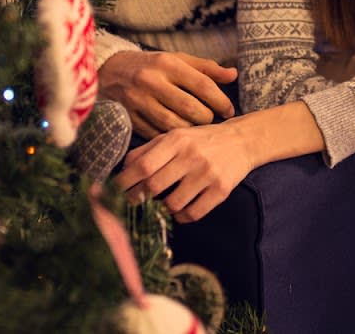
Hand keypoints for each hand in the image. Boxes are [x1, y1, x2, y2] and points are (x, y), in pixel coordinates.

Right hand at [97, 50, 236, 138]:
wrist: (109, 71)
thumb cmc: (152, 66)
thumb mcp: (178, 60)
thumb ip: (206, 68)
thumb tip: (233, 74)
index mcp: (167, 63)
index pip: (202, 84)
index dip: (220, 100)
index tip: (229, 110)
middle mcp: (152, 81)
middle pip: (189, 107)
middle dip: (206, 118)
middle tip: (213, 121)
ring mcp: (138, 101)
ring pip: (173, 124)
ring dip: (190, 130)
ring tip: (198, 129)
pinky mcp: (128, 118)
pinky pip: (156, 134)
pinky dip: (171, 137)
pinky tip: (179, 135)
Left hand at [117, 119, 254, 222]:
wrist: (242, 140)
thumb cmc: (201, 140)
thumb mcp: (175, 136)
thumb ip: (148, 150)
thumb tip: (123, 168)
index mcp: (176, 140)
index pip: (143, 165)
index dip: (125, 182)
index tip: (113, 192)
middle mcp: (192, 155)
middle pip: (154, 186)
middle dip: (137, 199)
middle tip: (131, 203)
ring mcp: (208, 174)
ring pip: (173, 204)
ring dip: (162, 209)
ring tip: (161, 204)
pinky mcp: (221, 190)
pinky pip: (193, 214)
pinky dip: (182, 217)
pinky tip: (180, 210)